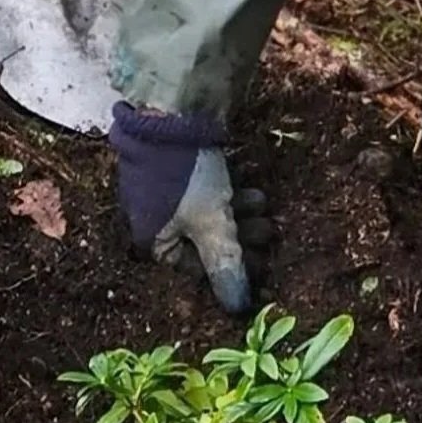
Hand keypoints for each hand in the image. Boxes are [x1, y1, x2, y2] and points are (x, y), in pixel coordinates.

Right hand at [108, 101, 272, 313]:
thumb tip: (238, 309)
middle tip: (268, 231)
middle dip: (240, 237)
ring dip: (239, 213)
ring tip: (263, 203)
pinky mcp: (177, 166)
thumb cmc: (186, 176)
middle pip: (204, 240)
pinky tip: (251, 186)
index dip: (229, 269)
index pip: (193, 268)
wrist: (170, 113)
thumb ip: (225, 265)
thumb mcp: (212, 223)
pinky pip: (207, 190)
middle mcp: (155, 217)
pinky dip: (229, 192)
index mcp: (153, 238)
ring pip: (209, 212)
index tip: (259, 266)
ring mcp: (165, 190)